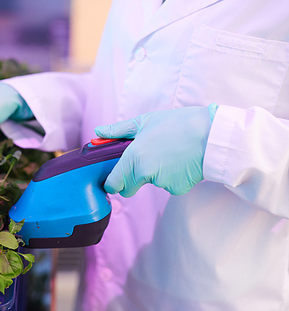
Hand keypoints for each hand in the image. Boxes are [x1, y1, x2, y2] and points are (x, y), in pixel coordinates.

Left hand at [94, 105, 216, 196]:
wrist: (212, 135)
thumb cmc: (178, 124)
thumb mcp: (145, 121)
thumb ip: (119, 130)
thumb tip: (99, 133)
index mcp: (133, 157)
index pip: (113, 184)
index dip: (112, 182)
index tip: (114, 178)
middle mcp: (145, 173)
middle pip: (128, 189)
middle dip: (131, 181)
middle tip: (143, 163)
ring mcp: (161, 183)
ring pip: (150, 184)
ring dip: (155, 174)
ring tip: (169, 153)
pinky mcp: (177, 188)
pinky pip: (168, 185)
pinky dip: (172, 177)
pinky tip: (181, 161)